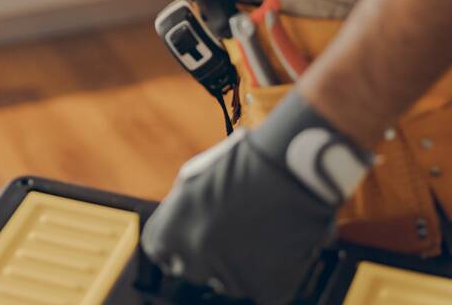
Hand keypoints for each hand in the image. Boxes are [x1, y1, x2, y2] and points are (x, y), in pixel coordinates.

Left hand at [140, 91, 370, 303]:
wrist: (292, 167)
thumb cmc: (244, 163)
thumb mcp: (193, 179)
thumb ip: (178, 211)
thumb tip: (176, 229)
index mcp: (170, 231)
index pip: (159, 250)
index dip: (174, 246)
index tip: (187, 242)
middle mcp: (194, 258)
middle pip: (191, 270)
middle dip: (205, 257)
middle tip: (228, 234)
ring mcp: (230, 276)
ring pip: (228, 281)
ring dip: (239, 264)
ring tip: (258, 229)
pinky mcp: (264, 287)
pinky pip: (261, 287)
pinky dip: (270, 272)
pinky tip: (276, 241)